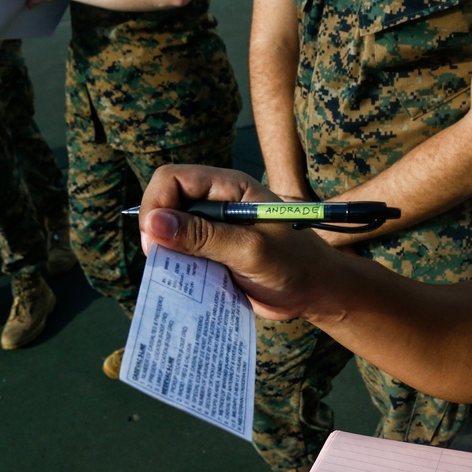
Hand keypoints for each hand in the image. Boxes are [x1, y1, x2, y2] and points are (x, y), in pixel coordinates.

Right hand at [139, 164, 341, 320]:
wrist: (318, 293)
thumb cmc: (296, 264)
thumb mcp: (250, 250)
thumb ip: (204, 236)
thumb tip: (154, 223)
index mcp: (229, 188)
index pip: (173, 179)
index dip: (156, 204)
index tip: (156, 240)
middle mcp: (218, 203)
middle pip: (166, 203)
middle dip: (158, 231)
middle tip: (165, 262)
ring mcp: (214, 229)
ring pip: (170, 232)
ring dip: (167, 253)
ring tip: (176, 276)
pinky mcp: (213, 254)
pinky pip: (183, 256)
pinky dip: (178, 269)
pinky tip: (184, 284)